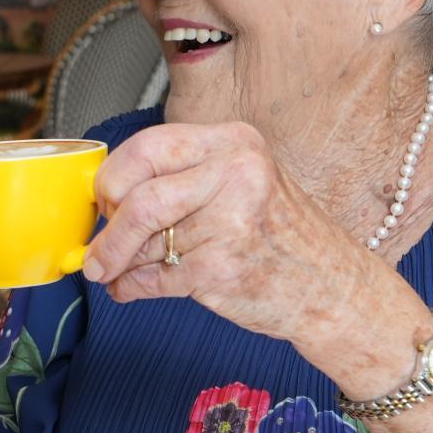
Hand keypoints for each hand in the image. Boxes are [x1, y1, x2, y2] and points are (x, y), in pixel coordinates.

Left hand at [80, 126, 429, 396]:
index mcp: (233, 143)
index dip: (113, 179)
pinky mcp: (221, 270)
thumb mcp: (241, 183)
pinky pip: (151, 278)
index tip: (105, 202)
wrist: (333, 289)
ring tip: (110, 271)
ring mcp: (230, 223)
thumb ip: (181, 180)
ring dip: (116, 263)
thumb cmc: (281, 237)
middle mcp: (234, 174)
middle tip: (99, 246)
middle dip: (107, 227)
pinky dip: (129, 288)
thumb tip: (106, 198)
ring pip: (141, 241)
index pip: (146, 148)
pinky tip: (129, 289)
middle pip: (137, 195)